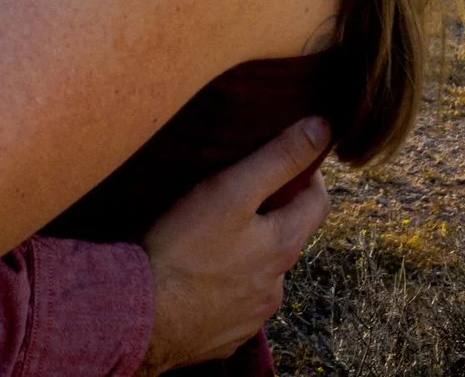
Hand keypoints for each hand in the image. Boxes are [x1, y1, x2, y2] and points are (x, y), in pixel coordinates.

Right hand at [136, 117, 330, 373]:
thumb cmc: (183, 248)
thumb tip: (323, 128)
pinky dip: (222, 288)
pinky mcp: (223, 336)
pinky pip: (232, 306)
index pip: (318, 203)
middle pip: (286, 240)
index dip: (308, 175)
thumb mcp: (231, 189)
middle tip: (236, 195)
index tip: (288, 159)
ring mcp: (250, 316)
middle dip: (270, 216)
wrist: (142, 317)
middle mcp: (275, 286)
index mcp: (282, 246)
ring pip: (258, 275)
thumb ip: (278, 158)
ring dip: (245, 256)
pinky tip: (195, 278)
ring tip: (208, 238)